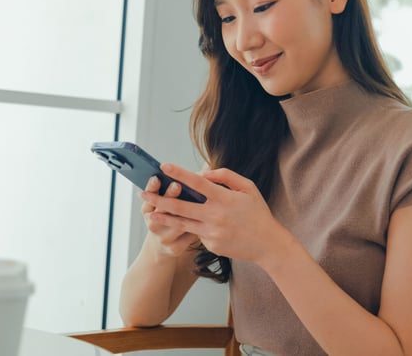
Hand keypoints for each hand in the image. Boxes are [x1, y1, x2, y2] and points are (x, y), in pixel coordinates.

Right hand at [141, 176, 199, 256]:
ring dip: (188, 211)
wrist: (162, 246)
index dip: (152, 187)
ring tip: (199, 200)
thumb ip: (169, 188)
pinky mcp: (175, 247)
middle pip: (162, 209)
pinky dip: (199, 225)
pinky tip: (208, 218)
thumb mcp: (159, 203)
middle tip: (177, 185)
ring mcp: (164, 237)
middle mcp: (153, 224)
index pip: (149, 196)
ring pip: (177, 222)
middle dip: (169, 196)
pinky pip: (190, 234)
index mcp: (147, 210)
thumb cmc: (166, 217)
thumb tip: (181, 170)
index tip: (158, 177)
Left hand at [142, 164, 291, 264]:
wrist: (267, 244)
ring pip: (182, 224)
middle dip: (160, 200)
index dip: (180, 174)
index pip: (198, 183)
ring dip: (164, 218)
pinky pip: (197, 233)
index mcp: (225, 199)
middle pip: (181, 207)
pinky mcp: (211, 245)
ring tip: (149, 214)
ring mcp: (212, 233)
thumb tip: (204, 173)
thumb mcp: (248, 188)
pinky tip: (194, 226)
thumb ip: (226, 176)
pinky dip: (193, 227)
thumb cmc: (258, 212)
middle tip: (143, 194)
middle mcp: (215, 216)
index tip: (164, 166)